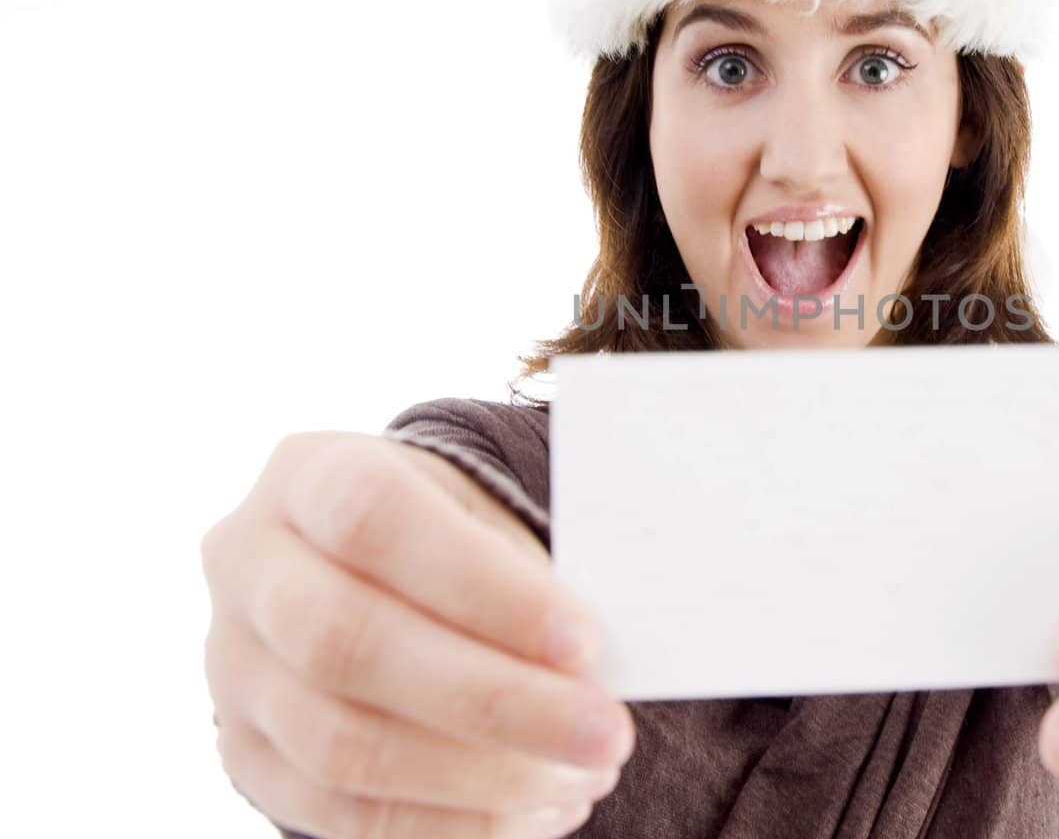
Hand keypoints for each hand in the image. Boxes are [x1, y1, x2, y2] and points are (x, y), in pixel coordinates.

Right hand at [202, 431, 633, 837]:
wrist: (362, 569)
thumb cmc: (446, 536)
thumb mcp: (481, 514)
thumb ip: (526, 574)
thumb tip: (593, 668)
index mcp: (309, 475)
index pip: (375, 520)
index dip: (481, 587)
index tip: (582, 643)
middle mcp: (250, 568)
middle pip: (350, 644)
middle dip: (496, 701)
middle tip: (604, 735)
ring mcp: (233, 670)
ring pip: (343, 744)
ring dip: (482, 776)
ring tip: (579, 778)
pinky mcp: (247, 756)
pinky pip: (341, 812)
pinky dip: (452, 822)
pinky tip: (533, 813)